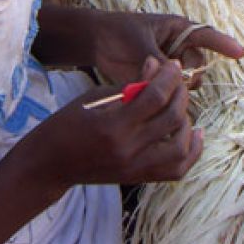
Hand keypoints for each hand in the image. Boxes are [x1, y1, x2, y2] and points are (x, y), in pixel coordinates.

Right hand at [22, 56, 203, 189]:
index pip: (154, 97)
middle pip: (171, 119)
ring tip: (180, 106)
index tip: (173, 64)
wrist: (50, 163)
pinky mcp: (138, 179)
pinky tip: (194, 133)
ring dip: (186, 122)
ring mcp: (135, 168)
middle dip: (180, 94)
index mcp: (112, 126)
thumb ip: (129, 85)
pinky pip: (175, 170)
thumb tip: (157, 65)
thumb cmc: (67, 123)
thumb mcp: (95, 98)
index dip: (168, 77)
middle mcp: (128, 149)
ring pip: (180, 148)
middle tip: (178, 80)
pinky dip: (190, 152)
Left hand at [85, 10, 243, 88]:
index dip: (224, 44)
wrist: (96, 42)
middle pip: (198, 64)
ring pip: (187, 81)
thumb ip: (158, 60)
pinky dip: (168, 96)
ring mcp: (170, 64)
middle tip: (172, 78)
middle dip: (189, 74)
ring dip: (177, 87)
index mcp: (176, 29)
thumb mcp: (139, 42)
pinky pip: (173, 91)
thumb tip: (175, 79)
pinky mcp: (160, 80)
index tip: (241, 53)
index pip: (206, 35)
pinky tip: (155, 96)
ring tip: (157, 83)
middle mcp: (178, 47)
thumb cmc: (118, 31)